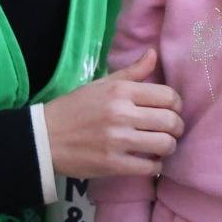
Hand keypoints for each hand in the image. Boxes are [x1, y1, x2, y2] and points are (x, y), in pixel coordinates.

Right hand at [42, 50, 183, 178]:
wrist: (44, 138)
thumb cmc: (75, 108)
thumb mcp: (101, 85)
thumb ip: (131, 72)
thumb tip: (153, 53)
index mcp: (121, 91)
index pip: (168, 96)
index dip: (177, 105)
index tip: (172, 111)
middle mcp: (122, 114)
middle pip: (171, 122)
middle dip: (177, 128)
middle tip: (170, 131)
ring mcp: (118, 141)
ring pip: (165, 145)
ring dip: (168, 147)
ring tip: (160, 146)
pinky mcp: (113, 164)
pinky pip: (150, 167)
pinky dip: (155, 166)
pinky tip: (148, 161)